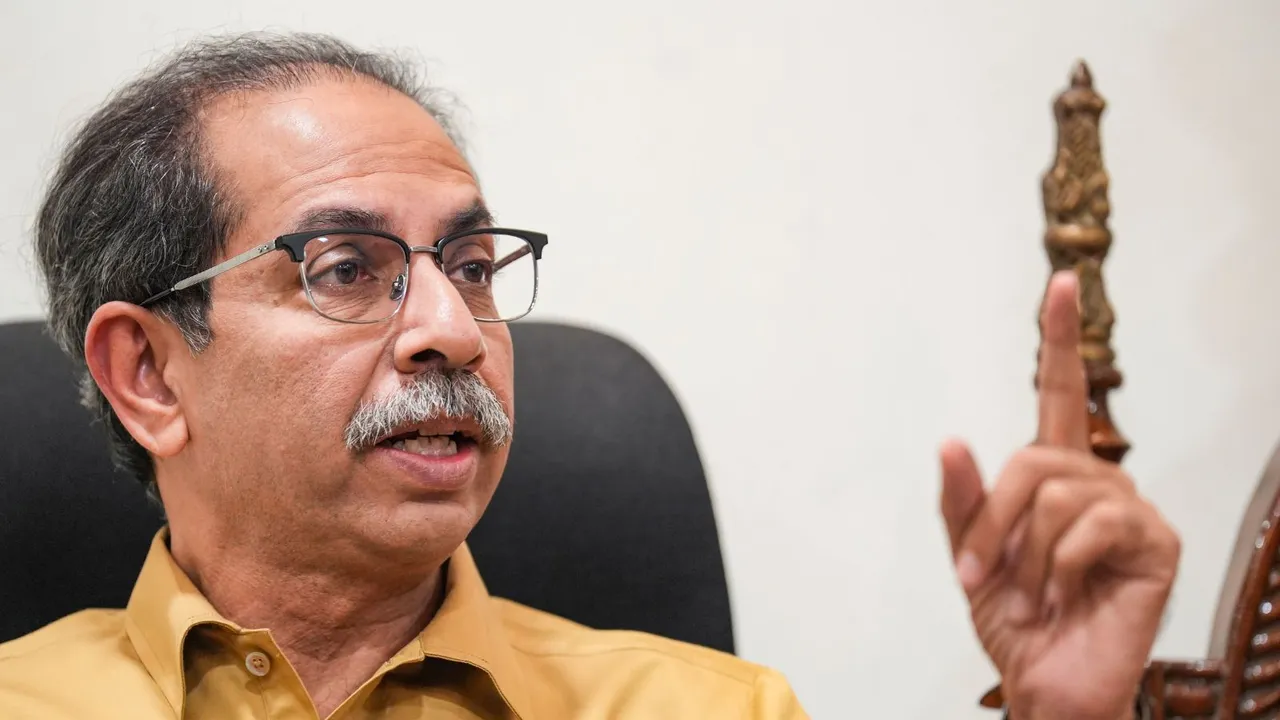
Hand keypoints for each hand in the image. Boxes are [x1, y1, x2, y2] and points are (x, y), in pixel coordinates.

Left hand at [939, 271, 1180, 719]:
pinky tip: (1069, 594)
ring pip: (1057, 493)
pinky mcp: (1156, 543)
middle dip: (993, 521)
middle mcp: (1096, 482)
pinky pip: (1091, 526)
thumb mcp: (971, 554)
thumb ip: (962, 500)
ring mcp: (1129, 509)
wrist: (1044, 680)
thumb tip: (952, 440)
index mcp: (1052, 476)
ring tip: (1033, 591)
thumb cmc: (1014, 618)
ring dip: (1026, 553)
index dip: (1058, 338)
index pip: (1059, 394)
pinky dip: (1062, 566)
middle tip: (979, 571)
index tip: (1059, 284)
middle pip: (1033, 459)